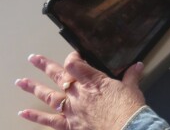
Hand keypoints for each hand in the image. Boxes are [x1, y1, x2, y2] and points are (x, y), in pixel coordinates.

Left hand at [15, 52, 145, 129]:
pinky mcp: (70, 125)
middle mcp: (79, 94)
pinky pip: (50, 121)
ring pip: (49, 96)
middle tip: (33, 58)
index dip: (73, 58)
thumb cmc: (129, 109)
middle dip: (45, 65)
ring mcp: (72, 110)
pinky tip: (24, 113)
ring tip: (21, 82)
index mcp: (94, 81)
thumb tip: (138, 66)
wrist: (127, 129)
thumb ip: (131, 76)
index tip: (74, 56)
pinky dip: (36, 117)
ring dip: (34, 88)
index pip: (76, 64)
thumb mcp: (132, 89)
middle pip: (58, 76)